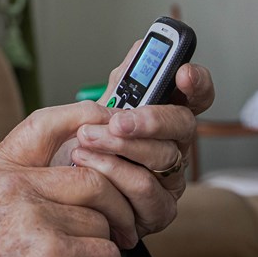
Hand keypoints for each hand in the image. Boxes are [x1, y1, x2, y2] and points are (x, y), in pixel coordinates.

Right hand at [0, 102, 138, 256]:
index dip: (87, 119)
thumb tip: (80, 166)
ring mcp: (30, 217)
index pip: (46, 124)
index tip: (112, 130)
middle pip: (93, 178)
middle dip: (117, 209)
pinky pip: (106, 254)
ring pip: (101, 220)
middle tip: (120, 232)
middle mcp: (10, 186)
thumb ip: (23, 182)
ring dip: (105, 250)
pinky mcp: (50, 252)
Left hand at [68, 40, 214, 236]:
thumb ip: (124, 79)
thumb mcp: (100, 107)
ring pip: (163, 158)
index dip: (197, 82)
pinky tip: (88, 165)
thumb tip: (143, 47)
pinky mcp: (159, 209)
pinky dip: (113, 175)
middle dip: (149, 119)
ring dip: (119, 147)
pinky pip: (145, 191)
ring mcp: (172, 179)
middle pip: (183, 126)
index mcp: (166, 116)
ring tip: (85, 139)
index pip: (197, 94)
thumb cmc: (85, 145)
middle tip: (117, 120)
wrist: (60, 189)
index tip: (183, 72)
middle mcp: (176, 146)